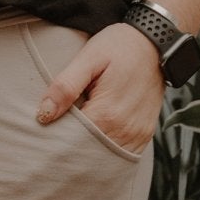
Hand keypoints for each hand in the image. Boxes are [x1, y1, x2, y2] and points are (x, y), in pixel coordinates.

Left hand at [35, 22, 163, 151]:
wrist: (155, 42)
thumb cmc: (119, 46)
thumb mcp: (88, 59)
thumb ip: (65, 86)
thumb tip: (44, 114)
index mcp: (107, 113)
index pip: (72, 141)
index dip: (55, 140)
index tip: (44, 134)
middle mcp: (125, 129)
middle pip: (88, 152)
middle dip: (69, 150)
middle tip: (54, 138)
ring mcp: (137, 134)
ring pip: (105, 156)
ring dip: (88, 151)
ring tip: (73, 138)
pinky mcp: (145, 134)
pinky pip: (122, 153)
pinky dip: (106, 150)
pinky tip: (94, 139)